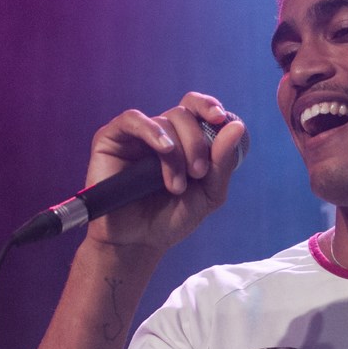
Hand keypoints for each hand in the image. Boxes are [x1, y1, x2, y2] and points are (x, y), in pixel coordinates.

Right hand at [82, 92, 246, 251]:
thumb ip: (222, 162)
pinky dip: (153, 131)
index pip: (197, 108)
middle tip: (198, 174)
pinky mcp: (111, 139)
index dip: (209, 106)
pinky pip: (133, 120)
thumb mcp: (208, 194)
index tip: (220, 118)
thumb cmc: (172, 218)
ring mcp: (135, 135)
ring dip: (177, 152)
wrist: (139, 242)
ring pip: (164, 120)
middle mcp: (160, 133)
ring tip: (176, 185)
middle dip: (197, 143)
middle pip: (184, 114)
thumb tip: (236, 127)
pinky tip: (164, 150)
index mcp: (183, 140)